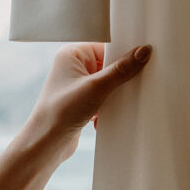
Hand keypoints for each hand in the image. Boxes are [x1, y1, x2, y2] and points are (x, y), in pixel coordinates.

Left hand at [0, 42, 151, 189]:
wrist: (46, 143)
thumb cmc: (61, 111)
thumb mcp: (97, 87)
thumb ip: (122, 69)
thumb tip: (143, 52)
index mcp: (72, 54)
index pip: (106, 46)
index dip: (123, 54)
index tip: (141, 60)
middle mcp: (72, 67)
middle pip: (108, 64)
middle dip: (119, 77)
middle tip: (131, 84)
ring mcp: (76, 85)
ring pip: (106, 83)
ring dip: (113, 94)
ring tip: (114, 103)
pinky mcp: (80, 102)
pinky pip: (102, 97)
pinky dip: (107, 106)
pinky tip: (103, 116)